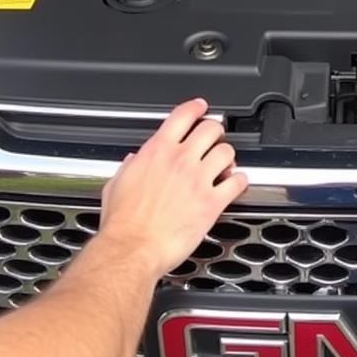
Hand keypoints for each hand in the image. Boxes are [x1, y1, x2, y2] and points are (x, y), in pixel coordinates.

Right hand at [98, 99, 247, 278]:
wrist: (132, 248)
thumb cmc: (122, 223)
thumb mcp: (116, 184)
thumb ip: (129, 168)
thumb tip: (133, 161)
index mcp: (157, 151)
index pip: (183, 116)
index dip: (196, 107)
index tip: (200, 108)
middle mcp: (181, 160)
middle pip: (211, 129)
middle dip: (215, 131)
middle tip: (215, 137)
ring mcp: (198, 179)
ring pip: (227, 152)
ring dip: (228, 156)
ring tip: (225, 162)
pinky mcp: (212, 202)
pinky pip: (237, 182)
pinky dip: (240, 181)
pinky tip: (236, 183)